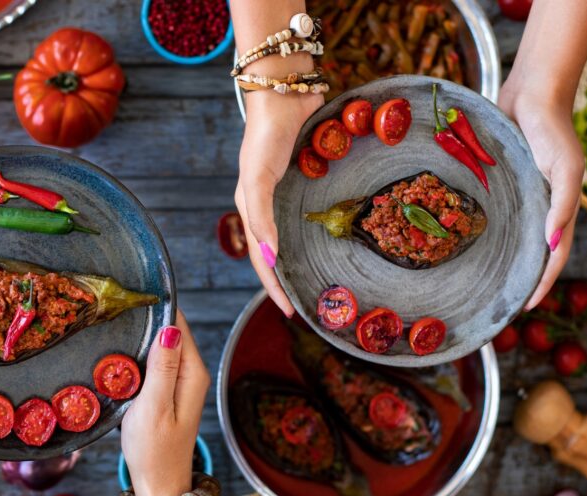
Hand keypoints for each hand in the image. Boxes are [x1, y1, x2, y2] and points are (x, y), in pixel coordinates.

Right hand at [121, 311, 210, 495]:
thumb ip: (162, 368)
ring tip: (117, 318)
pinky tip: (124, 348)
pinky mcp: (170, 391)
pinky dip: (143, 352)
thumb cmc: (154, 450)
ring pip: (164, 346)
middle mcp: (192, 374)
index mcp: (192, 373)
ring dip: (145, 334)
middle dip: (150, 317)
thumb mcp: (154, 407)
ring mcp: (182, 382)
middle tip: (118, 303)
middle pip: (173, 332)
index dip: (160, 307)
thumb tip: (170, 329)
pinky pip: (159, 361)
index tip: (135, 291)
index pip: (180, 326)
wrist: (160, 485)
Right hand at [236, 90, 322, 316]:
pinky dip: (320, 229)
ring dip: (304, 257)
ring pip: (296, 234)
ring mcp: (288, 191)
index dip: (273, 287)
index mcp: (251, 208)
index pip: (262, 259)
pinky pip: (313, 210)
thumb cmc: (264, 137)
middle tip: (309, 304)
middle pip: (278, 252)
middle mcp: (269, 204)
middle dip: (288, 280)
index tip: (290, 312)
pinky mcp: (308, 176)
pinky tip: (335, 238)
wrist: (283, 93)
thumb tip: (271, 258)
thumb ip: (260, 218)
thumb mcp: (256, 180)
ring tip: (322, 279)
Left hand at [499, 84, 584, 309]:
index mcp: (558, 207)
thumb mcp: (567, 168)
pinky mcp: (497, 180)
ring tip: (477, 279)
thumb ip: (563, 204)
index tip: (524, 306)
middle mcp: (537, 204)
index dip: (541, 282)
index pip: (552, 256)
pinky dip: (479, 227)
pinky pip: (488, 209)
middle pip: (528, 250)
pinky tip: (461, 240)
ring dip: (497, 255)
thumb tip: (552, 243)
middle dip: (516, 276)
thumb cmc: (552, 129)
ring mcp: (517, 193)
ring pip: (507, 232)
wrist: (532, 92)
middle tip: (496, 301)